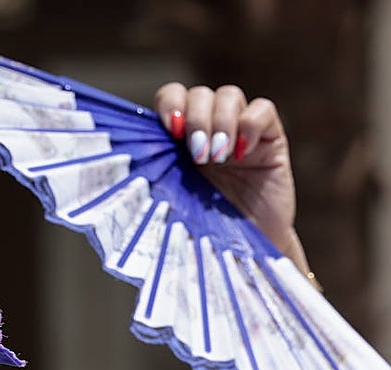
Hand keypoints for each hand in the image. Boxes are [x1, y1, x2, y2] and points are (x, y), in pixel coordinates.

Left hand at [155, 83, 302, 264]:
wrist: (243, 253)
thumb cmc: (201, 230)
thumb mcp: (169, 202)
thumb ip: (152, 179)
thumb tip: (120, 167)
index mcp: (179, 140)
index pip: (172, 97)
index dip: (171, 103)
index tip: (170, 129)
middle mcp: (209, 129)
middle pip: (200, 94)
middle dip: (196, 118)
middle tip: (198, 155)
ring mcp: (240, 131)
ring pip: (229, 95)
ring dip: (220, 121)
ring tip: (218, 158)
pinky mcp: (270, 139)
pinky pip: (262, 109)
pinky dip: (250, 123)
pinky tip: (242, 154)